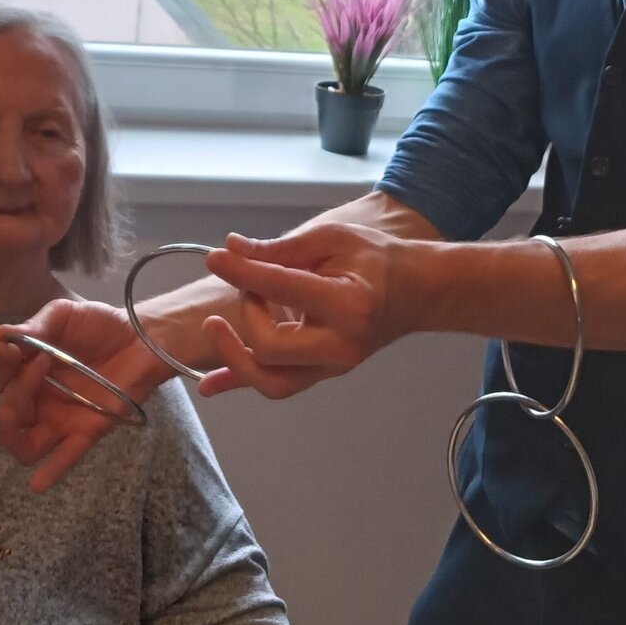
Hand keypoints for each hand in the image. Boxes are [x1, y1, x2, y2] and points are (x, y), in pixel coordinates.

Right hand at [0, 300, 167, 489]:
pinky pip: (66, 456)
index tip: (14, 348)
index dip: (2, 367)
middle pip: (8, 416)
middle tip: (39, 363)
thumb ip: (34, 327)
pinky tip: (38, 483)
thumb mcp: (62, 316)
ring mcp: (61, 420)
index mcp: (28, 373)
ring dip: (14, 433)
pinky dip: (51, 471)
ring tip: (19, 413)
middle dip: (12, 394)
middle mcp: (39, 400)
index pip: (1, 381)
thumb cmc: (100, 325)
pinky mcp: (87, 431)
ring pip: (24, 445)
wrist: (142, 336)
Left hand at [199, 223, 408, 397]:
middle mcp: (342, 344)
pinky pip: (278, 385)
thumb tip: (231, 248)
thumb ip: (280, 248)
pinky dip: (241, 381)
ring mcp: (334, 366)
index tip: (216, 257)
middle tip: (250, 285)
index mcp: (348, 304)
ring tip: (215, 326)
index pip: (282, 289)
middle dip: (246, 312)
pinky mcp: (324, 373)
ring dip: (234, 355)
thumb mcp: (332, 239)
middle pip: (270, 346)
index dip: (242, 272)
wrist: (417, 292)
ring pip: (271, 381)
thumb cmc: (377, 259)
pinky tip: (208, 385)